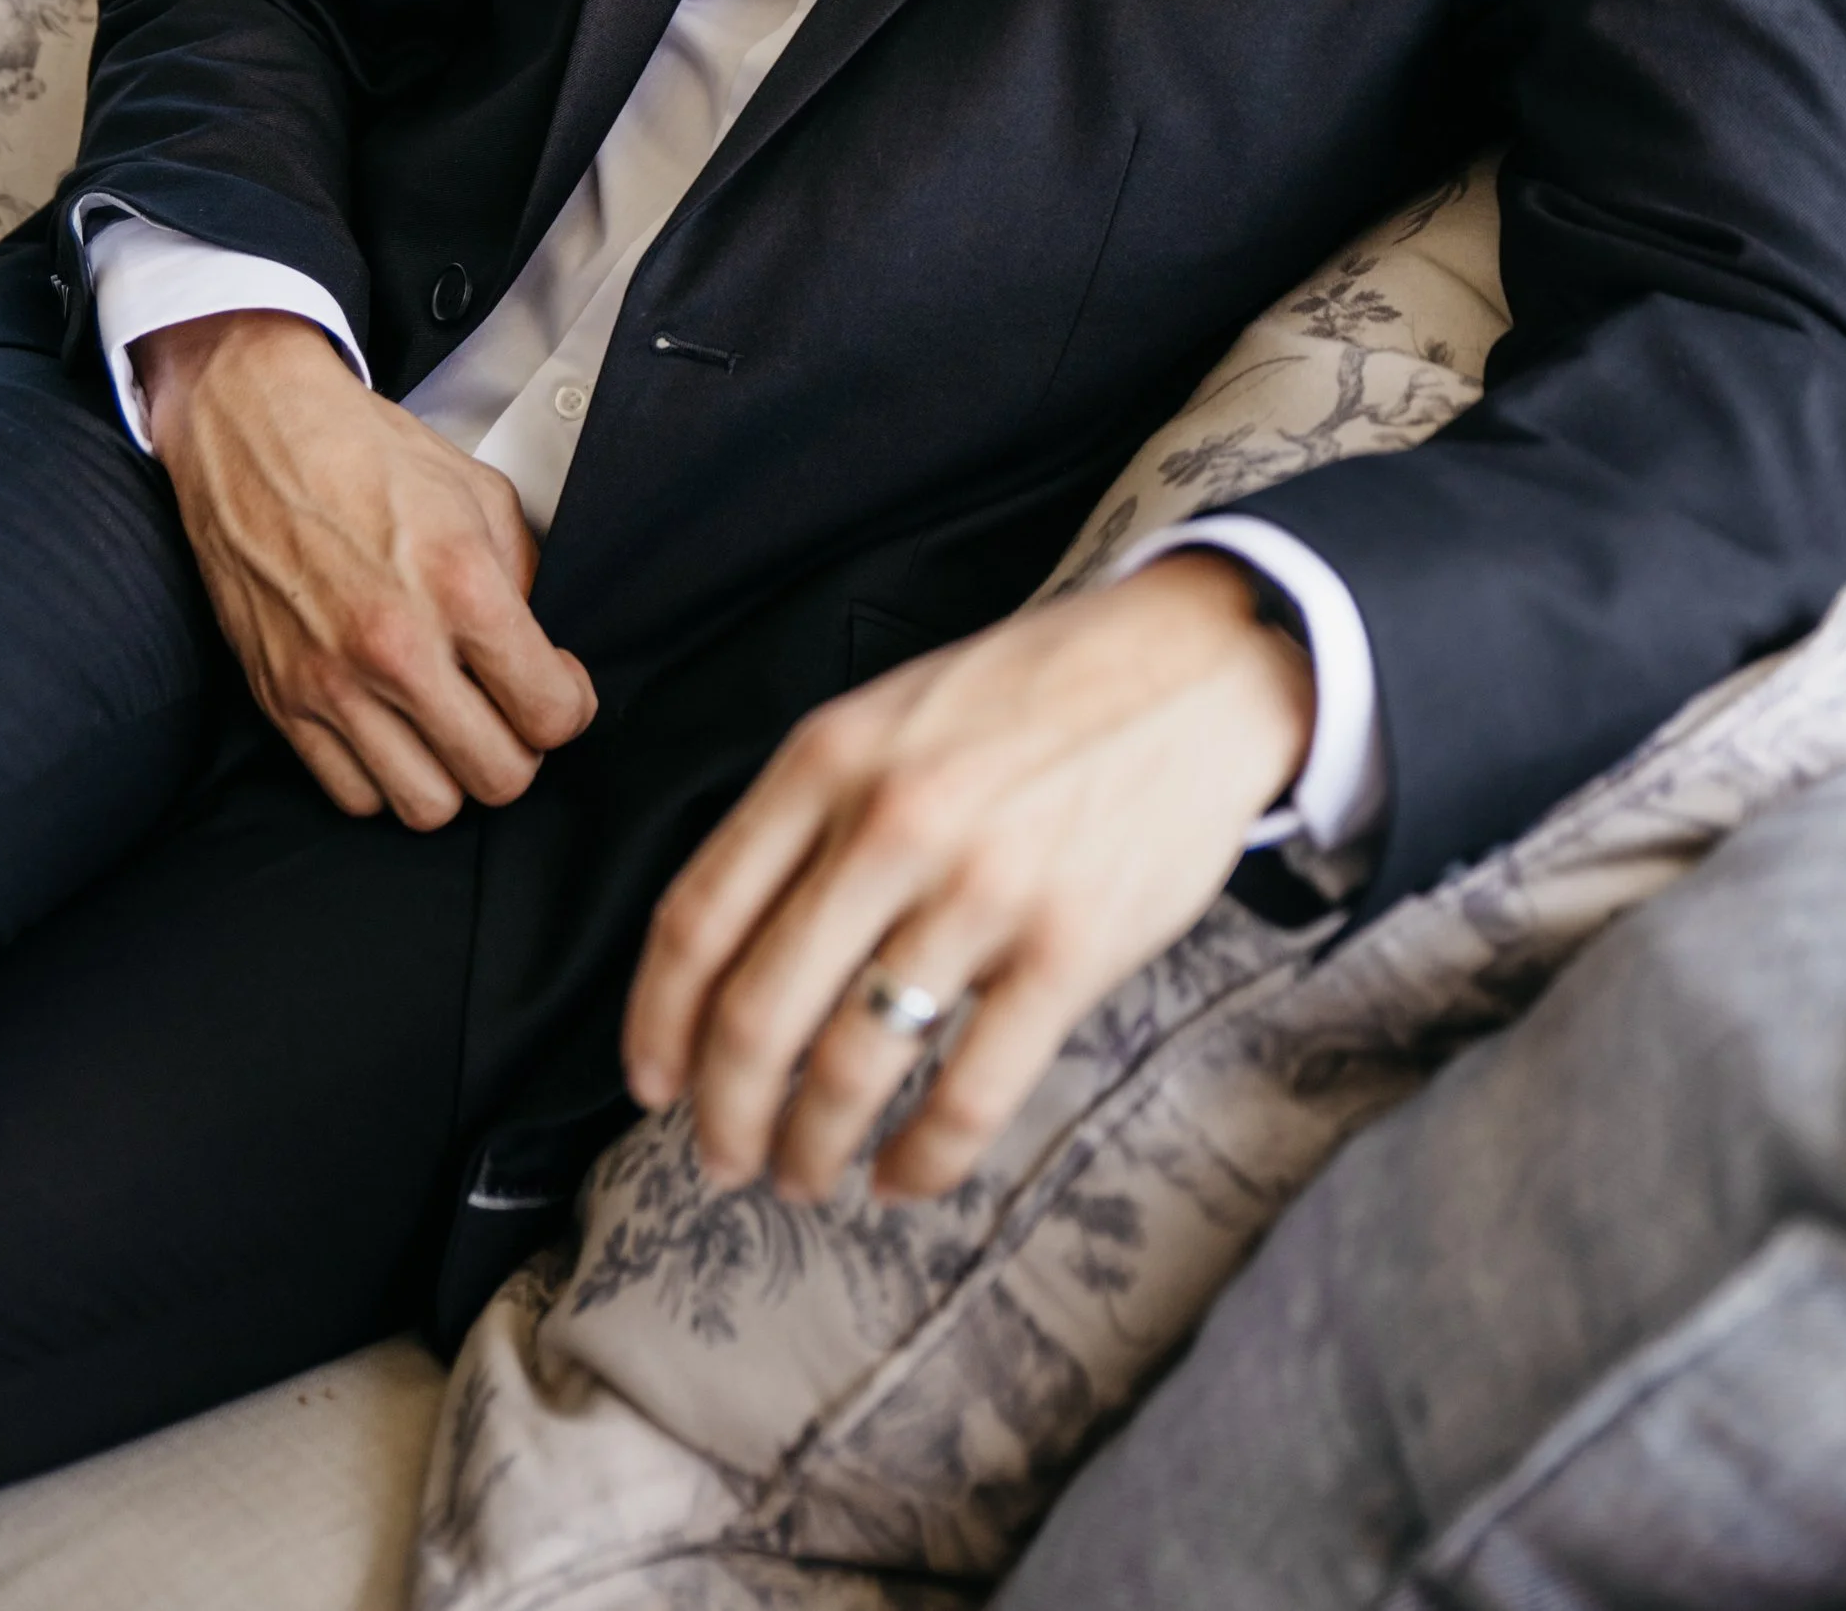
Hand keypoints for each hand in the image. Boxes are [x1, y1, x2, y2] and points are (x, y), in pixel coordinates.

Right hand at [139, 309, 595, 828]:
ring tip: (452, 727)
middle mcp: (395, 645)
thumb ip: (522, 579)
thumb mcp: (479, 494)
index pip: (551, 710)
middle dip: (521, 749)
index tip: (560, 687)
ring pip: (426, 807)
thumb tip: (542, 647)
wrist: (256, 433)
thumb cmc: (364, 454)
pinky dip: (384, 777)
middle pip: (499, 777)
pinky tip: (394, 728)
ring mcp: (332, 682)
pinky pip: (353, 795)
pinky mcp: (282, 700)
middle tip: (511, 712)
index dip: (571, 705)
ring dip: (453, 775)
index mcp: (459, 584)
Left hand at [622, 551, 1311, 1203]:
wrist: (1193, 669)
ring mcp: (982, 889)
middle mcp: (890, 822)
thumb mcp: (890, 713)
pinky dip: (919, 1161)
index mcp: (828, 759)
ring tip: (805, 1176)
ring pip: (854, 1066)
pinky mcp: (1068, 950)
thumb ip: (807, 812)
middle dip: (725, 1113)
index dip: (657, 1023)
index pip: (697, 918)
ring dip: (811, 1148)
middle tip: (723, 1157)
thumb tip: (725, 953)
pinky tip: (900, 1176)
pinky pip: (967, 1094)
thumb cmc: (1033, 698)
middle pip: (757, 1012)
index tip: (652, 1084)